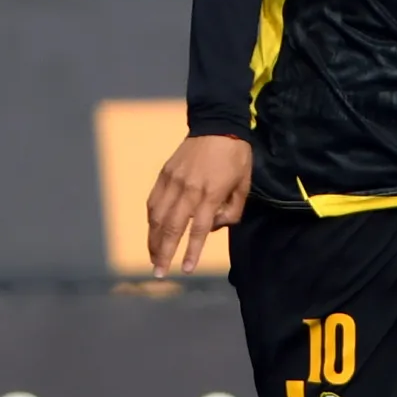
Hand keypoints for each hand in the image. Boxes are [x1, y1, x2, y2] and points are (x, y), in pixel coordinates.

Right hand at [146, 133, 250, 274]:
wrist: (217, 124)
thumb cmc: (235, 156)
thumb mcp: (244, 185)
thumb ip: (232, 210)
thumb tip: (214, 228)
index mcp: (211, 193)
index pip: (199, 229)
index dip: (192, 252)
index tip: (186, 270)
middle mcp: (189, 189)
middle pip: (173, 227)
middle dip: (164, 253)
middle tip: (159, 272)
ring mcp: (173, 181)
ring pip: (158, 216)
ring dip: (154, 240)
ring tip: (153, 258)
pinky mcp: (165, 174)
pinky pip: (153, 202)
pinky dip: (151, 220)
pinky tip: (152, 233)